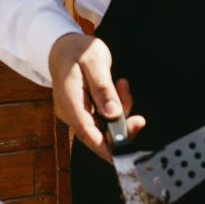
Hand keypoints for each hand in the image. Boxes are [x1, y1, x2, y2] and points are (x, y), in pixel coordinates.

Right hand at [48, 33, 145, 160]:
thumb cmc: (77, 50)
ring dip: (121, 111)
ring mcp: (77, 113)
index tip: (120, 157)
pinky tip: (118, 88)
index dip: (103, 147)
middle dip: (122, 128)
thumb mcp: (94, 61)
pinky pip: (105, 117)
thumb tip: (113, 113)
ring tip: (122, 85)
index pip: (86, 131)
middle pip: (98, 133)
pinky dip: (116, 106)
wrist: (65, 46)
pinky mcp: (85, 112)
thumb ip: (103, 88)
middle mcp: (71, 111)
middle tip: (138, 119)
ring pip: (105, 125)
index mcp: (68, 99)